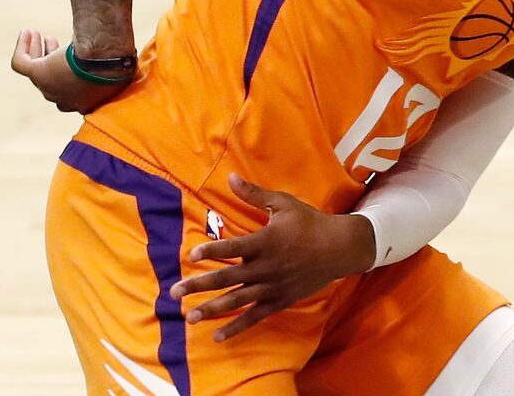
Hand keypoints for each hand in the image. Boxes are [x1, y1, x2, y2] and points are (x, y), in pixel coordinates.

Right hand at [9, 28, 130, 113]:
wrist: (106, 60)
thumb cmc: (118, 62)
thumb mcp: (122, 66)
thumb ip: (119, 64)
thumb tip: (128, 52)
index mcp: (88, 103)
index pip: (75, 92)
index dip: (72, 73)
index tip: (73, 55)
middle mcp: (67, 101)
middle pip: (55, 81)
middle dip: (51, 60)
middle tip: (51, 41)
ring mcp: (51, 89)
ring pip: (37, 71)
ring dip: (36, 52)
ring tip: (36, 34)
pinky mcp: (38, 75)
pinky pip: (21, 63)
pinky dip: (23, 47)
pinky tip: (27, 32)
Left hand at [169, 173, 376, 341]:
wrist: (339, 248)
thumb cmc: (309, 222)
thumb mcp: (283, 204)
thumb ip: (254, 194)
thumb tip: (230, 177)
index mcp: (265, 242)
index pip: (233, 248)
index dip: (212, 250)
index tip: (192, 254)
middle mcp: (265, 267)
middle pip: (227, 278)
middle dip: (199, 285)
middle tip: (174, 292)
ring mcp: (272, 286)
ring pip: (237, 301)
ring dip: (212, 309)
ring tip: (190, 317)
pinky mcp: (279, 300)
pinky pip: (255, 316)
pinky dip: (237, 327)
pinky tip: (218, 336)